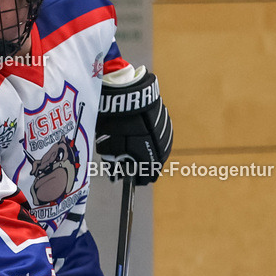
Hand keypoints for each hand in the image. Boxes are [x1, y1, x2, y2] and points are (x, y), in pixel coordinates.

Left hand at [95, 68, 171, 184]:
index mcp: (149, 159)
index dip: (137, 179)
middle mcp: (162, 150)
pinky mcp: (166, 123)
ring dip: (148, 153)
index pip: (146, 178)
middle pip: (154, 166)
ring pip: (159, 151)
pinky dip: (152, 141)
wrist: (127, 96)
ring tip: (134, 149)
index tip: (130, 179)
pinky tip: (142, 136)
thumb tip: (115, 177)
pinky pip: (161, 138)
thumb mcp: (109, 148)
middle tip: (130, 164)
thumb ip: (114, 165)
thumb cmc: (116, 125)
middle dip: (142, 167)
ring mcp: (166, 136)